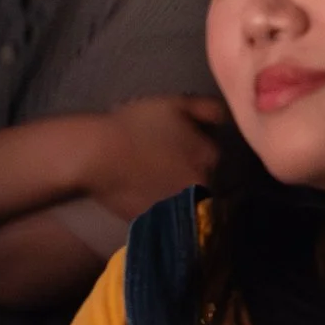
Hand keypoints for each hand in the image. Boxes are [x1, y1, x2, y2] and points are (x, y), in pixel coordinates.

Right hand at [86, 95, 224, 220]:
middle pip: (200, 178)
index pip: (210, 154)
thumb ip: (208, 108)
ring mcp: (178, 205)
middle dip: (186, 172)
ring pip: (183, 199)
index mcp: (207, 155)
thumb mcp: (175, 103)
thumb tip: (227, 119)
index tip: (176, 144)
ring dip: (173, 191)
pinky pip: (163, 215)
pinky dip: (156, 207)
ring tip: (150, 180)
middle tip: (161, 162)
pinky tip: (140, 194)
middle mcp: (200, 184)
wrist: (97, 155)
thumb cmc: (135, 125)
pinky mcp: (156, 220)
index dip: (194, 147)